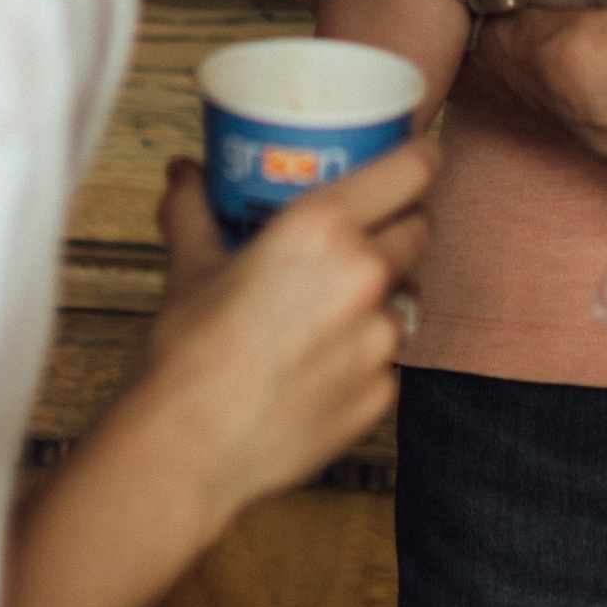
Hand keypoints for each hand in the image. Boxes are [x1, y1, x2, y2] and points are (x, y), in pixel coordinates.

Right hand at [142, 139, 434, 510]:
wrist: (187, 449)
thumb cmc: (187, 355)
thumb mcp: (189, 264)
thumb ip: (194, 207)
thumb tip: (186, 173)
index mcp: (323, 228)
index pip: (412, 170)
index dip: (421, 158)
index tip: (418, 156)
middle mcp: (365, 276)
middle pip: (420, 229)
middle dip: (400, 225)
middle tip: (366, 232)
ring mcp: (380, 340)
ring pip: (406, 297)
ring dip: (382, 294)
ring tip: (334, 305)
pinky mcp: (381, 394)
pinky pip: (388, 358)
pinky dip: (364, 354)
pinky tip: (320, 362)